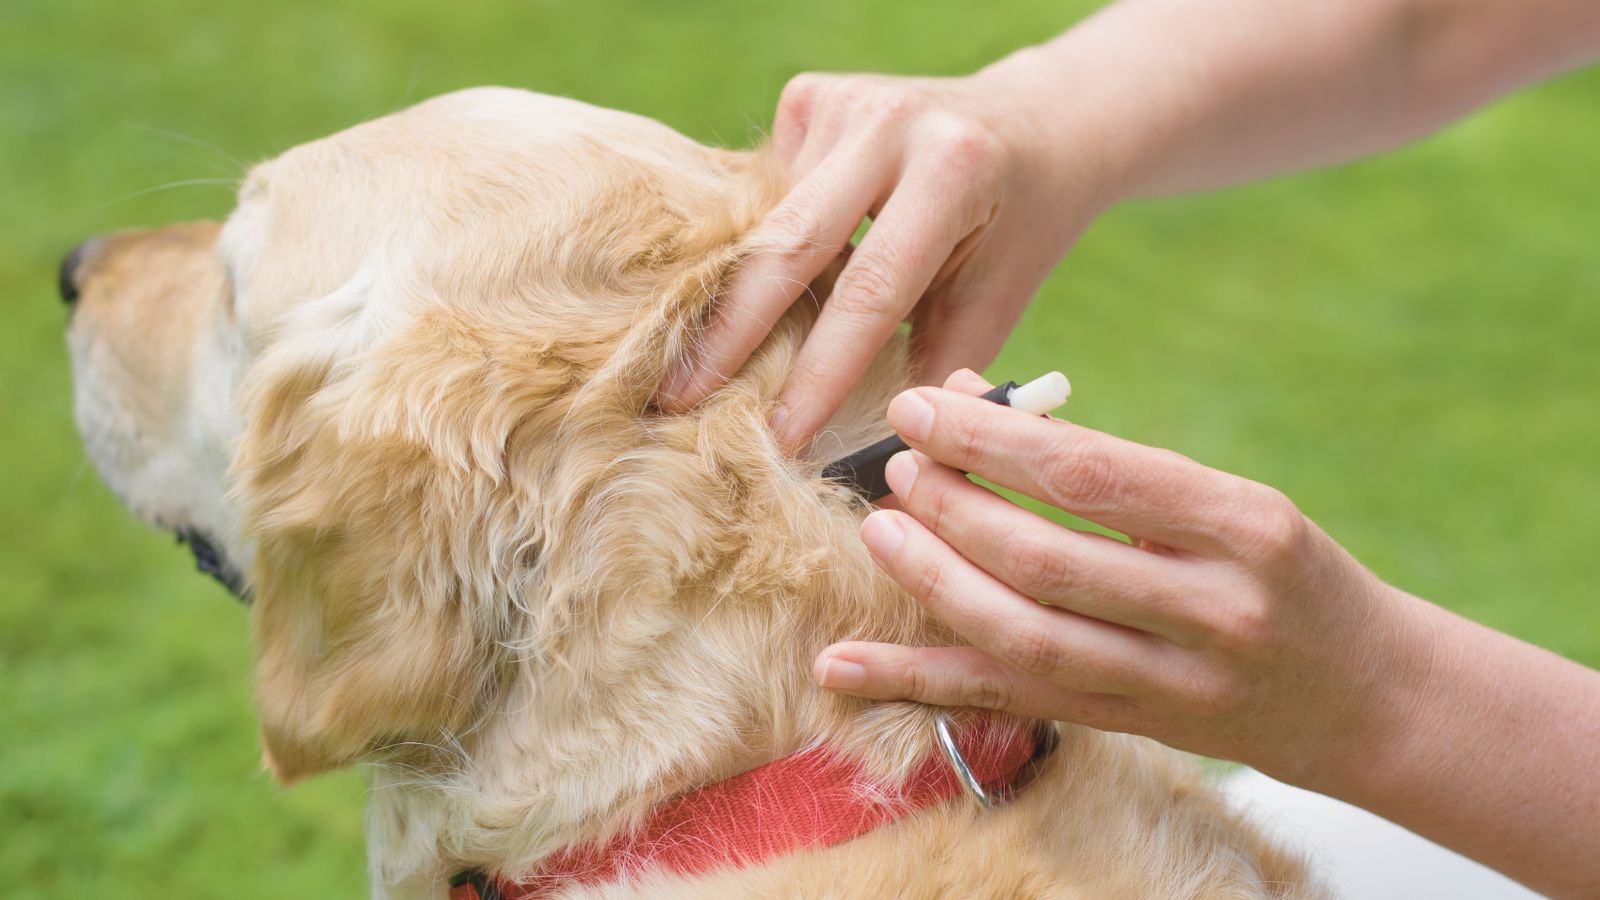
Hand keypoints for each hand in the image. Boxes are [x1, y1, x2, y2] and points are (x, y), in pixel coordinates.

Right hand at [656, 65, 1110, 449]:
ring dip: (738, 295)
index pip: (870, 289)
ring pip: (767, 221)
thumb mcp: (995, 303)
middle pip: (789, 243)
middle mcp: (890, 121)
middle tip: (676, 401)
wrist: (1035, 125)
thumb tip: (872, 468)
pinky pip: (765, 194)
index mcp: (952, 171)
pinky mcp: (810, 97)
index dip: (820, 371)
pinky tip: (753, 288)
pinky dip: (758, 248)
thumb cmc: (1015, 231)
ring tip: (694, 366)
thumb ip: (934, 374)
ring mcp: (842, 100)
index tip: (780, 437)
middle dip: (731, 333)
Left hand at [813, 369, 1436, 787]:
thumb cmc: (1282, 572)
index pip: (1095, 475)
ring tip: (880, 532)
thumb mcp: (1229, 504)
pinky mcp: (1136, 729)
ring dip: (935, 584)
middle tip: (898, 467)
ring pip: (1027, 637)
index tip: (921, 406)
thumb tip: (978, 408)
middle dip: (955, 509)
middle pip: (1050, 560)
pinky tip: (843, 666)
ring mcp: (1176, 683)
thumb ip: (1114, 469)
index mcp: (1244, 526)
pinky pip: (1013, 702)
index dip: (993, 440)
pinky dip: (920, 683)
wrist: (1367, 695)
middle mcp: (1215, 609)